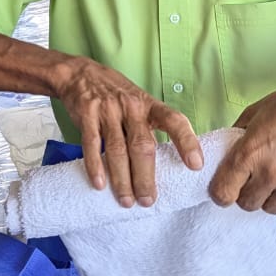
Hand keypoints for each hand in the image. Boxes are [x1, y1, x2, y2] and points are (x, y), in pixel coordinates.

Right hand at [54, 57, 202, 206]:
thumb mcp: (139, 101)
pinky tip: (100, 184)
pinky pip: (91, 144)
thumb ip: (152, 125)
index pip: (174, 121)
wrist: (80, 74)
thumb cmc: (116, 94)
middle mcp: (131, 107)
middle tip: (148, 201)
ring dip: (122, 179)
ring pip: (117, 150)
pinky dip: (95, 166)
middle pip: (142, 146)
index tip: (196, 166)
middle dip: (146, 177)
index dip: (187, 142)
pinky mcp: (86, 115)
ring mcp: (107, 110)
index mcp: (149, 105)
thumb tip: (170, 160)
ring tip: (126, 200)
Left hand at [210, 75, 275, 220]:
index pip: (223, 192)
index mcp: (249, 152)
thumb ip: (236, 136)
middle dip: (248, 193)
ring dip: (271, 198)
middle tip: (257, 179)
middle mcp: (271, 172)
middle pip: (247, 203)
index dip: (221, 193)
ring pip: (271, 209)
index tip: (227, 189)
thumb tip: (225, 152)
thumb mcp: (255, 113)